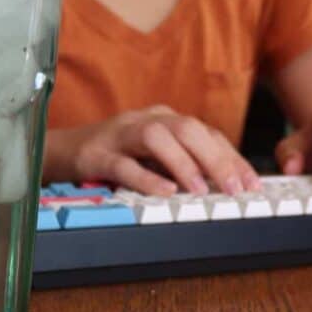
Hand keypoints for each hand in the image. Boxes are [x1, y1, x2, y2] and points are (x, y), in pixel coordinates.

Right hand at [46, 106, 261, 195]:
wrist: (60, 152)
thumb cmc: (113, 156)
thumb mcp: (152, 155)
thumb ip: (183, 163)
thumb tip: (223, 185)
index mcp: (163, 119)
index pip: (206, 133)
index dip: (232, 157)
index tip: (252, 183)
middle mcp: (145, 121)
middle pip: (187, 129)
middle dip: (216, 159)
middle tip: (235, 189)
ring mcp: (119, 135)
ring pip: (156, 138)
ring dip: (183, 164)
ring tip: (202, 190)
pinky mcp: (96, 155)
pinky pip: (123, 164)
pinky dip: (146, 178)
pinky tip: (164, 191)